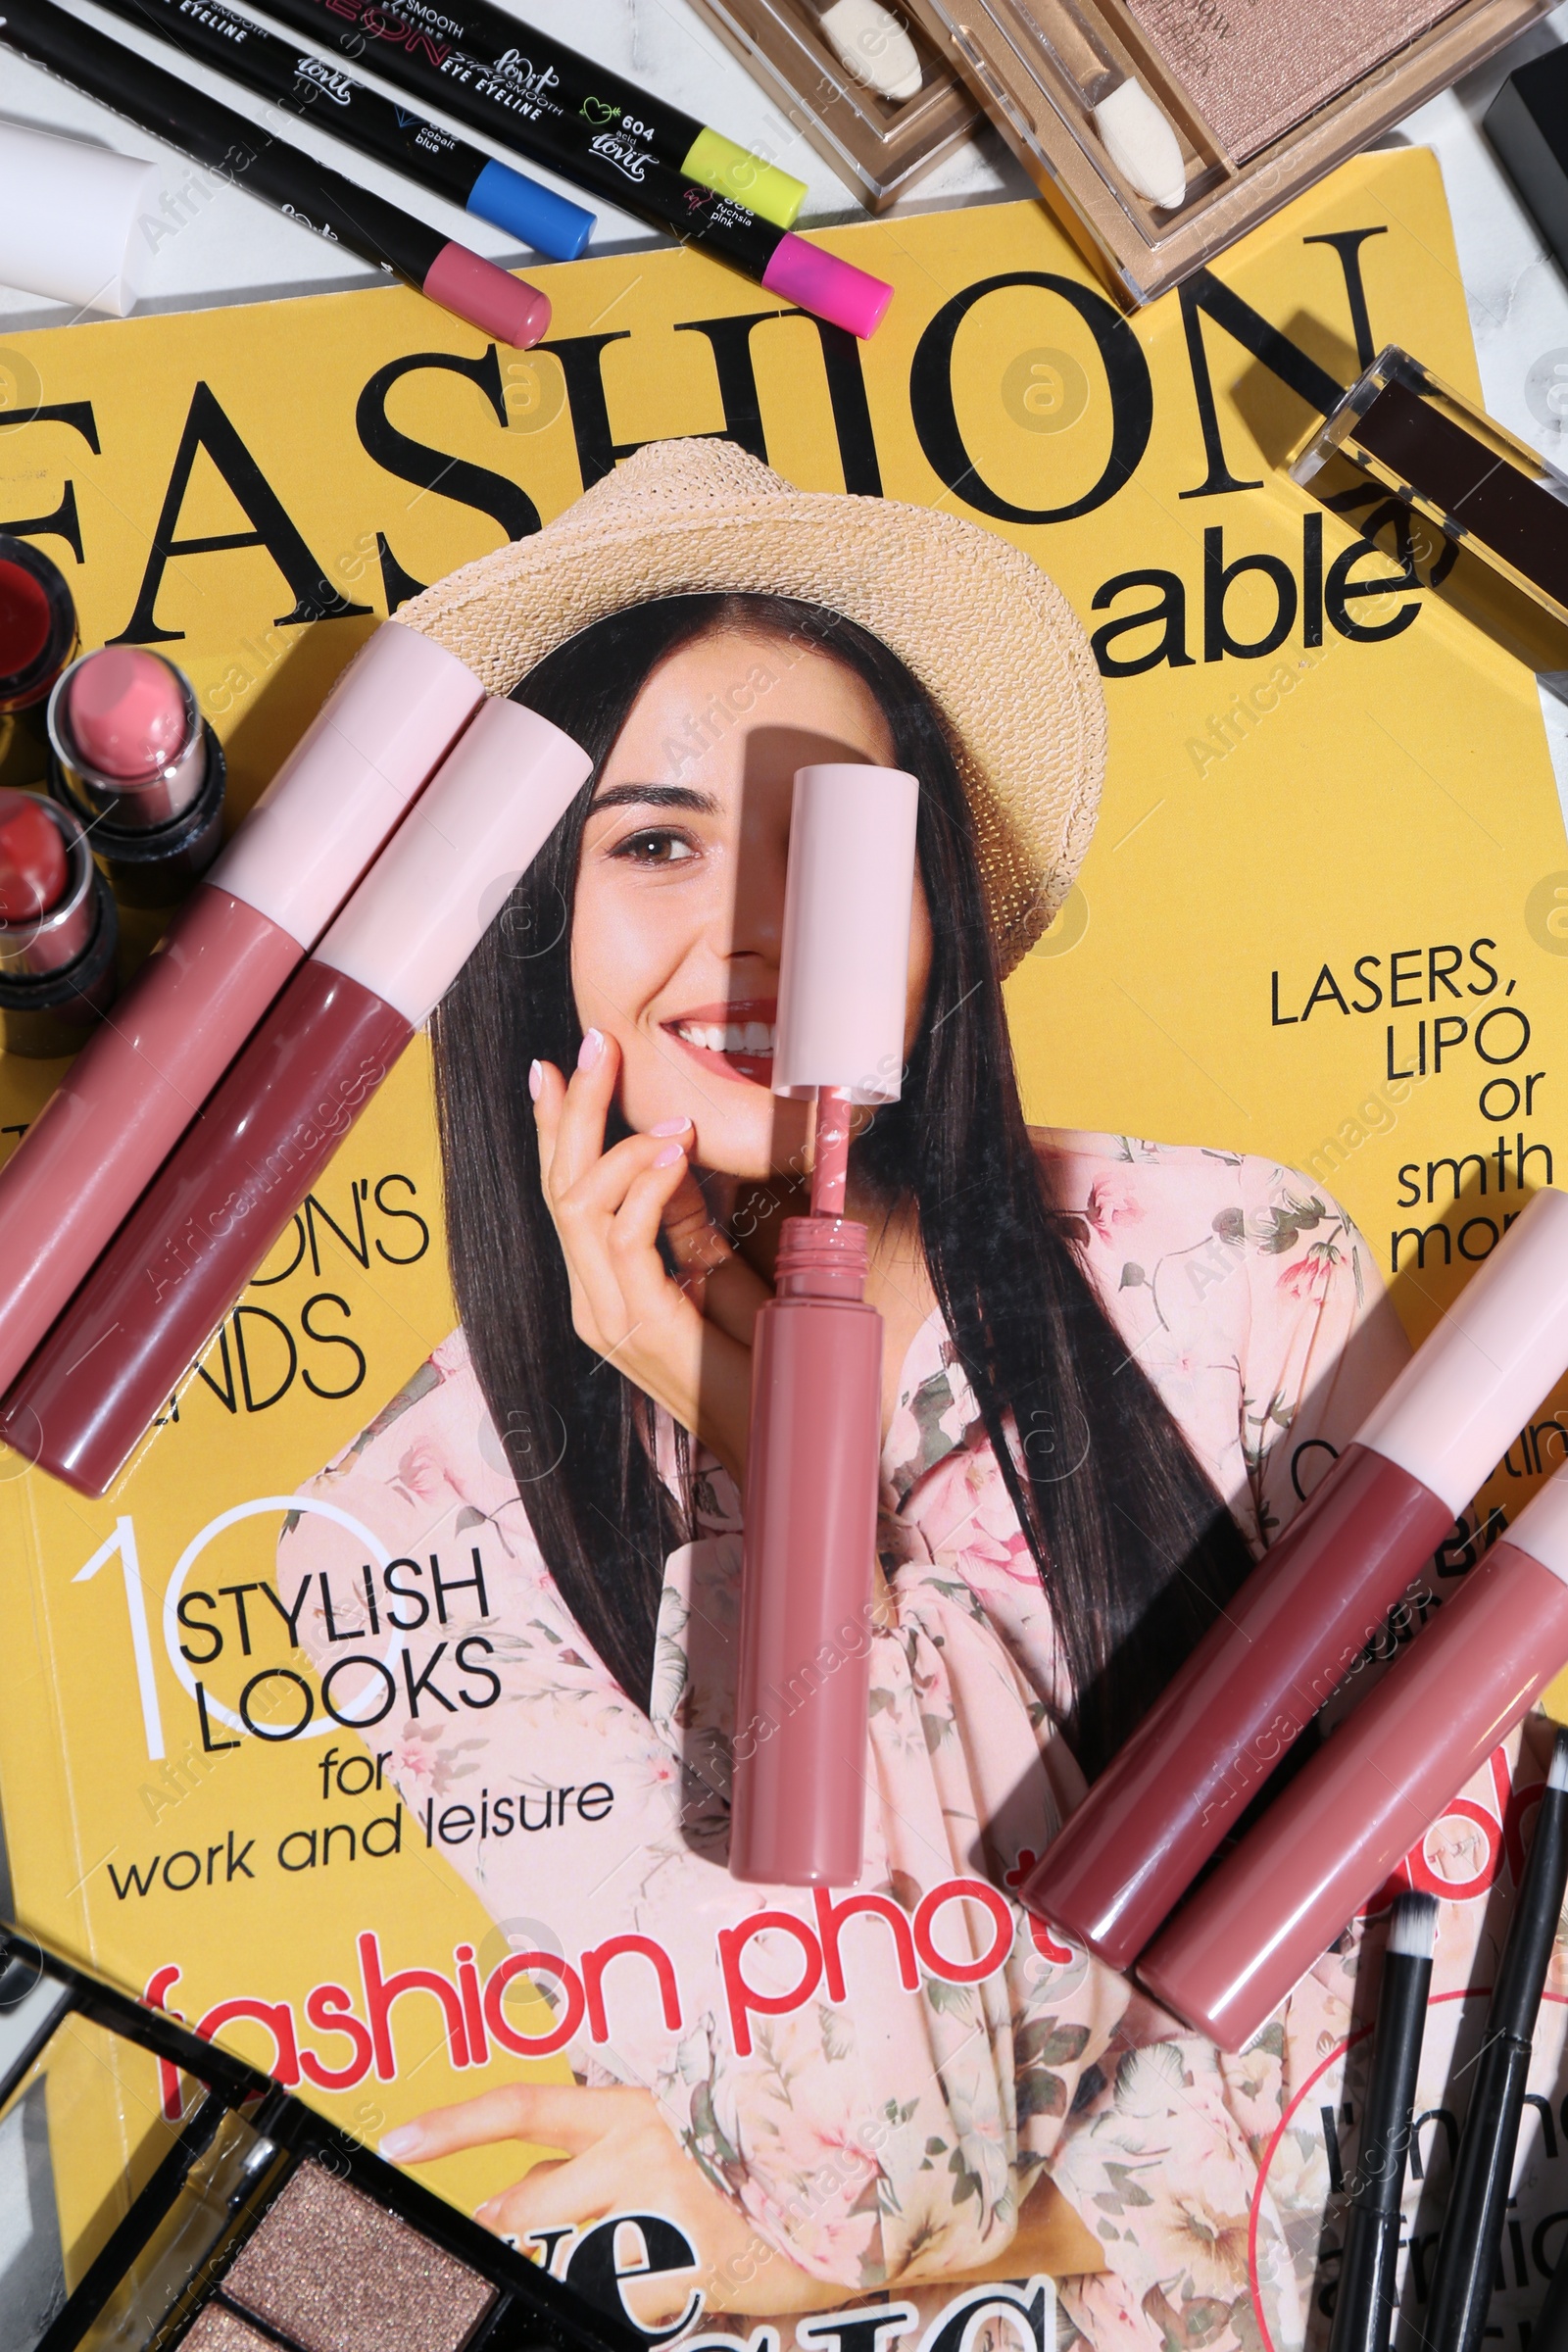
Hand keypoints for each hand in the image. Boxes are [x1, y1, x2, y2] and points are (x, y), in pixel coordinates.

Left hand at [381, 2081, 842, 2317]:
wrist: (849, 2200)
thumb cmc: (759, 2169)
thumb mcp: (681, 2140)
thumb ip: (605, 2159)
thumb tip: (529, 2195)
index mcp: (633, 2108)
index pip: (522, 2108)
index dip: (452, 2126)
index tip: (395, 2143)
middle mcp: (635, 2150)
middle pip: (522, 2205)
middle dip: (509, 2233)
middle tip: (529, 2244)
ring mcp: (655, 2212)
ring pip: (558, 2258)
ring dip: (575, 2269)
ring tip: (636, 2255)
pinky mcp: (678, 2272)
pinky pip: (613, 2307)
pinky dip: (624, 2309)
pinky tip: (668, 2294)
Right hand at [533, 1030, 769, 1483]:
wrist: (775, 1440)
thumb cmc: (759, 1363)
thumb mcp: (718, 1274)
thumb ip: (682, 1221)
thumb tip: (670, 1151)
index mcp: (603, 1285)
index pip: (564, 1191)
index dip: (555, 1126)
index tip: (558, 1066)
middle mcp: (590, 1298)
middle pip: (558, 1186)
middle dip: (570, 1110)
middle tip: (590, 1046)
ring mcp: (604, 1314)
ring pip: (577, 1203)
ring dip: (617, 1141)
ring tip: (668, 1115)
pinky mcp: (633, 1325)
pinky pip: (622, 1235)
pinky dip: (645, 1183)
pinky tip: (674, 1152)